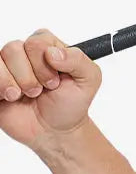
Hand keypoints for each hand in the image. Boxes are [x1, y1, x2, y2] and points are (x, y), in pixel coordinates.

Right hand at [0, 28, 100, 149]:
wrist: (55, 131)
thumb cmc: (71, 104)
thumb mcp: (89, 80)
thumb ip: (78, 60)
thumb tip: (53, 52)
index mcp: (47, 46)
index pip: (37, 41)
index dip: (45, 64)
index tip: (55, 82)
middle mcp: (25, 52)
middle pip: (14, 49)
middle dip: (30, 77)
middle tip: (41, 91)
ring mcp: (7, 66)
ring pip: (0, 59)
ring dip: (15, 83)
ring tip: (26, 95)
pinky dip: (1, 88)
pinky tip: (12, 98)